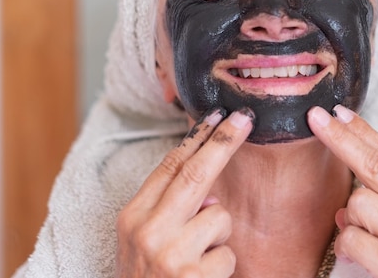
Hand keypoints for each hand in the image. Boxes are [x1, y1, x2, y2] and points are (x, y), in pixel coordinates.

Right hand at [115, 108, 253, 277]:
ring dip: (219, 236)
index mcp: (132, 217)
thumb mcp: (141, 242)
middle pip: (195, 174)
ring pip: (219, 217)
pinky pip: (227, 253)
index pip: (168, 167)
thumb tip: (210, 194)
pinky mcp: (192, 277)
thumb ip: (167, 212)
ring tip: (198, 258)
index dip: (196, 138)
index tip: (216, 116)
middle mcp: (146, 231)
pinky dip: (221, 265)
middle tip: (245, 118)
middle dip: (224, 141)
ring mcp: (168, 254)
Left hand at [308, 105, 377, 277]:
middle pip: (373, 164)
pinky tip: (355, 257)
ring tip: (363, 239)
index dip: (363, 131)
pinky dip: (347, 247)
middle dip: (340, 137)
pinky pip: (351, 239)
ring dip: (351, 220)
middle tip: (315, 117)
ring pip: (358, 203)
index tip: (340, 113)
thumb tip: (349, 202)